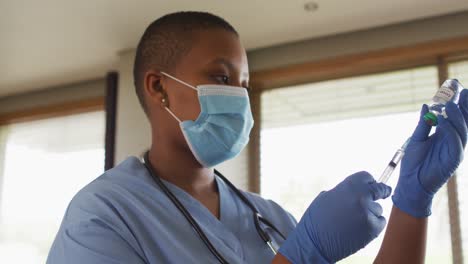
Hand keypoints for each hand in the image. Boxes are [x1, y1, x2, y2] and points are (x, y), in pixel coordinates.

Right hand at [279, 172, 391, 262]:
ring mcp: (368, 213)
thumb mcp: (327, 197)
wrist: (314, 243)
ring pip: (377, 209)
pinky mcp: (373, 228)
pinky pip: (379, 222)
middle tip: (384, 193)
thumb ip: (344, 191)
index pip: (368, 177)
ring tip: (352, 221)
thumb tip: (357, 190)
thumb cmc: (317, 219)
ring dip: (370, 212)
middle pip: (379, 190)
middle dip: (381, 192)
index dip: (370, 182)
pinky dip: (373, 225)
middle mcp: (361, 196)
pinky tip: (358, 228)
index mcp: (348, 185)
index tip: (373, 185)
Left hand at [393, 89, 467, 217]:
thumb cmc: (414, 163)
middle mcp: (453, 140)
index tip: (455, 84)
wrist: (411, 183)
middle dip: (464, 104)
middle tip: (462, 89)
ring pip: (462, 129)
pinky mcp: (454, 159)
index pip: (455, 114)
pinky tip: (443, 121)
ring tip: (449, 104)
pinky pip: (455, 142)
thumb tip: (427, 104)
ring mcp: (455, 149)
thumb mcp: (416, 139)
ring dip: (456, 116)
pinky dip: (450, 131)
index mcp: (445, 134)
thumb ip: (423, 123)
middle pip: (464, 119)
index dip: (456, 100)